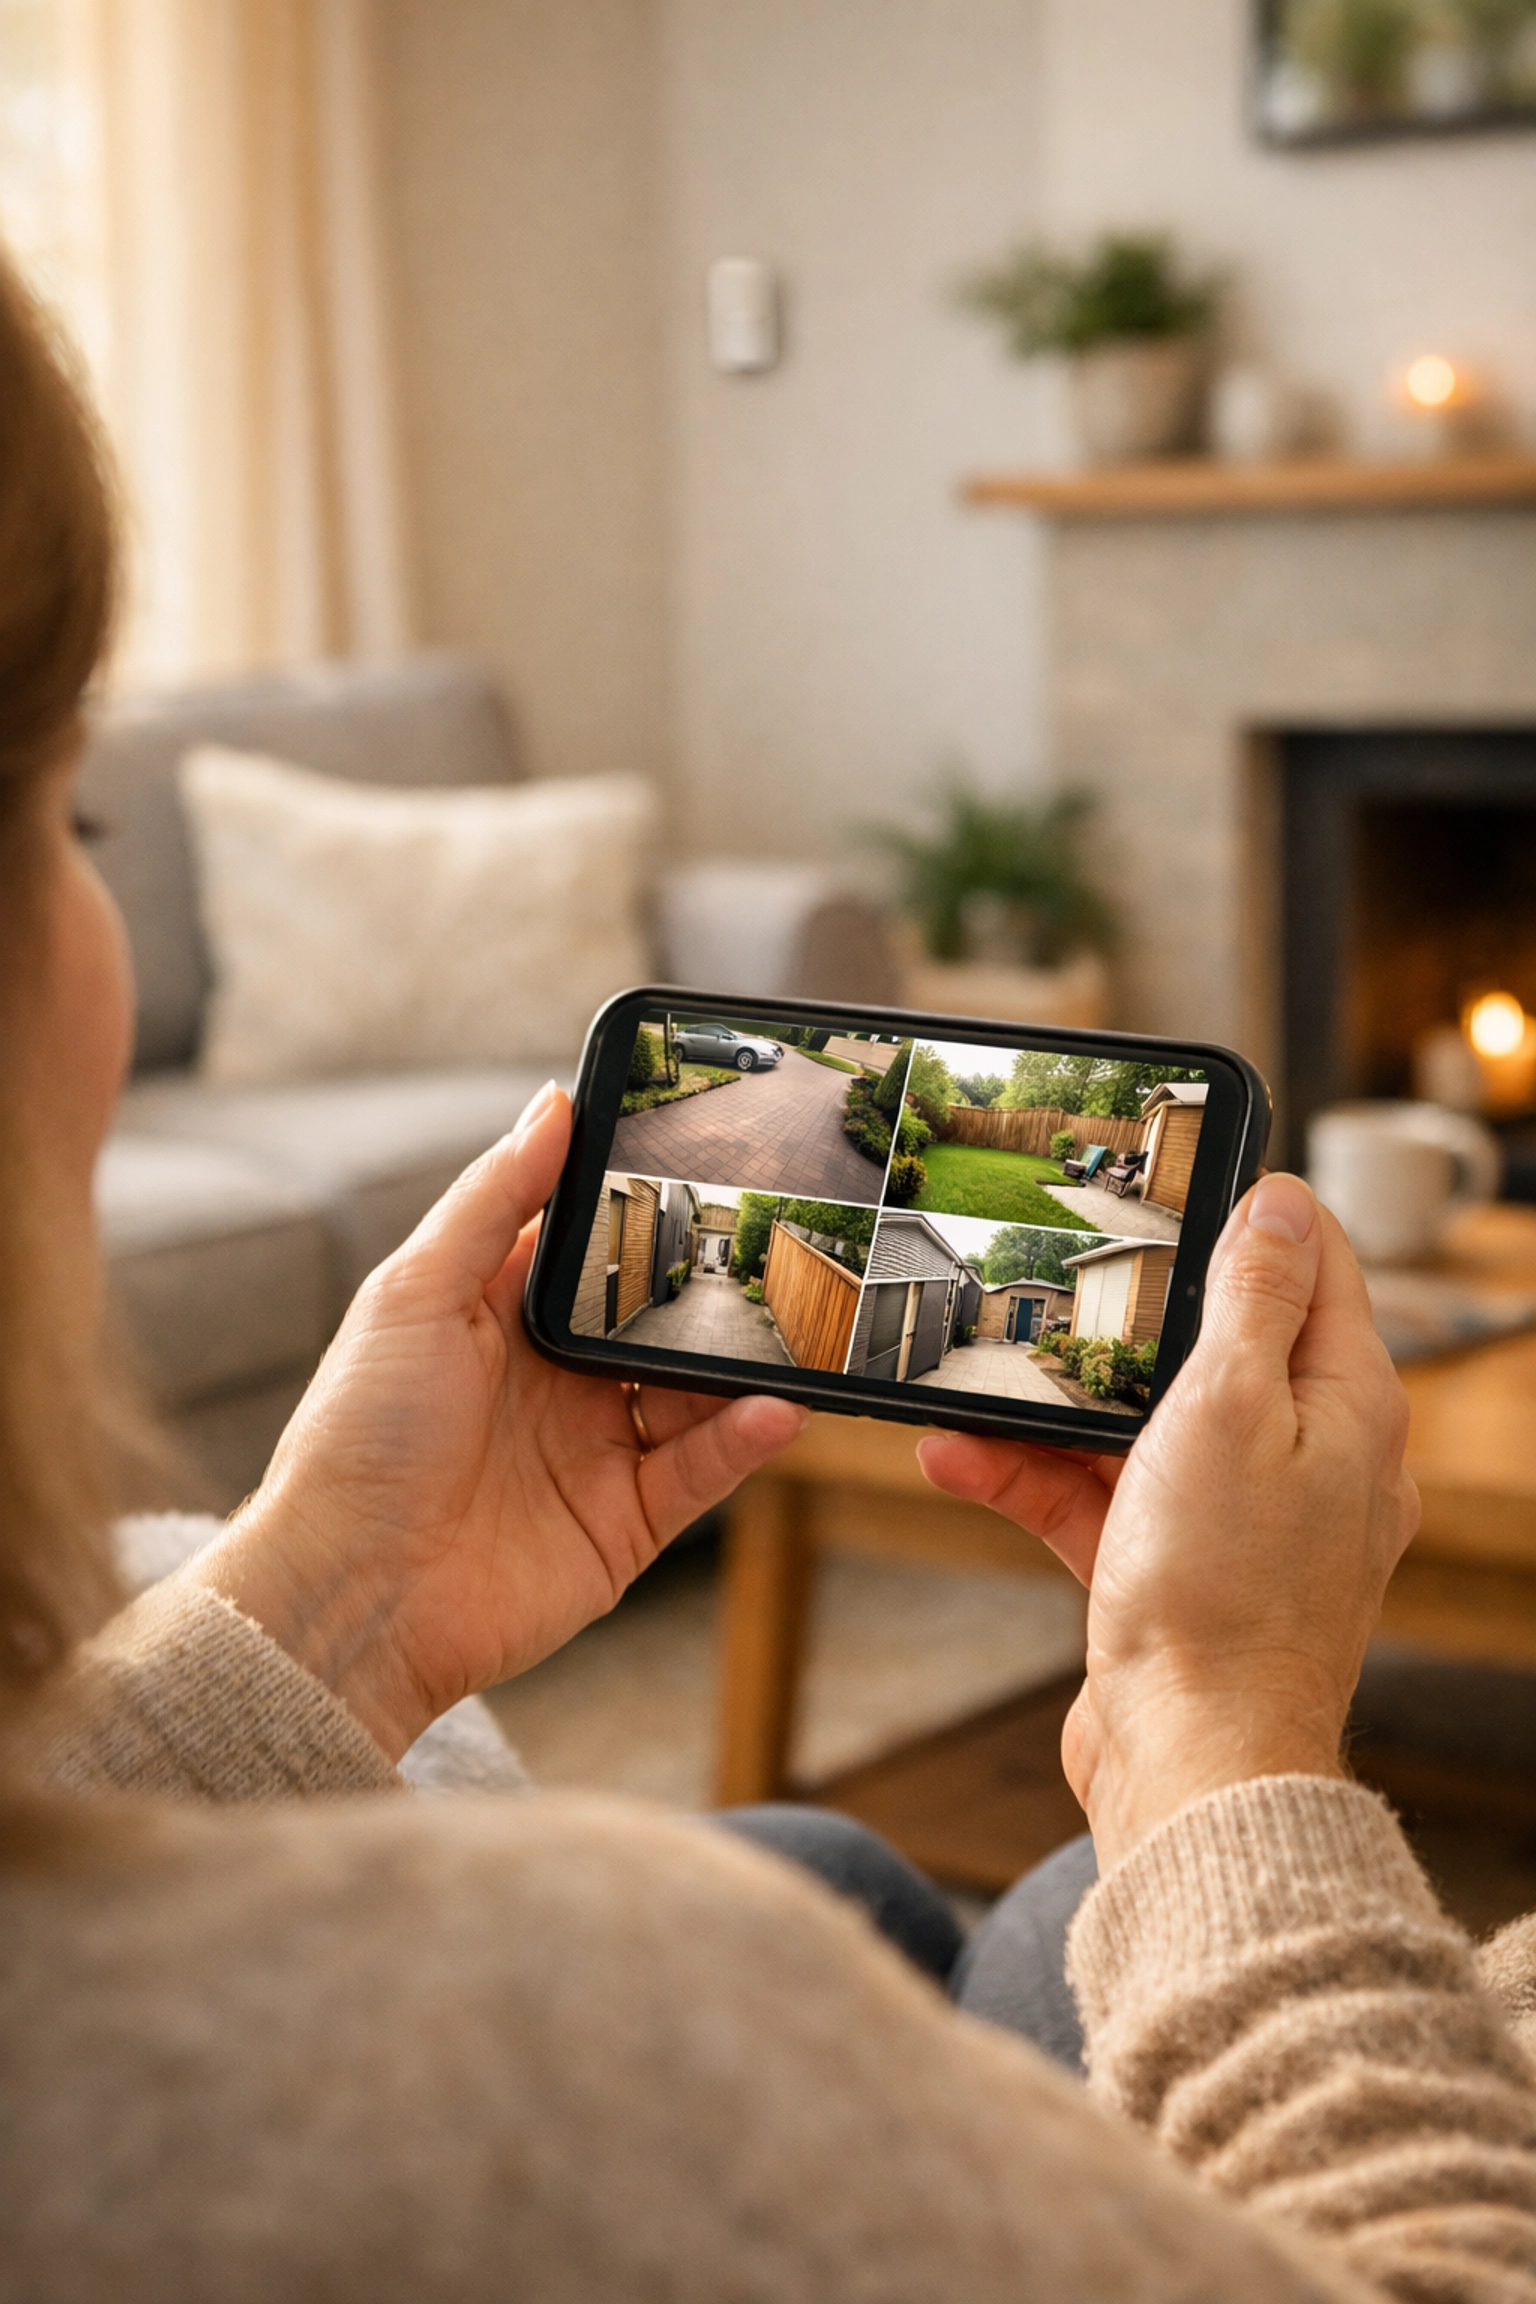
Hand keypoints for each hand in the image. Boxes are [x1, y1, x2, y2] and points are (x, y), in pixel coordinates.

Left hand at [189, 1085, 806, 1759]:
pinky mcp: (625, 1523)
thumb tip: (553, 1103)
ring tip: (800, 1328)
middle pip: (660, 1319)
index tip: (709, 1162)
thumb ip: (494, 1201)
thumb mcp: (415, 1294)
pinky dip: (745, 1438)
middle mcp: (556, 1380)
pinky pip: (703, 1470)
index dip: (645, 1208)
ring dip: (746, 1362)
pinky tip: (774, 1407)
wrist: (351, 1593)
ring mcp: (595, 1452)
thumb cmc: (357, 1438)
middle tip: (780, 1246)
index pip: (596, 1248)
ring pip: (697, 1392)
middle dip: (715, 1288)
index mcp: (503, 1317)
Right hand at [918, 1175, 1418, 1870]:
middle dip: (1120, 1316)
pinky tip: (958, 1461)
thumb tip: (1280, 1202)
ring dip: (1050, 1408)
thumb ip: (1251, 1301)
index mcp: (1345, 1403)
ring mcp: (1238, 1515)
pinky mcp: (1175, 1568)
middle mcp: (1305, 1454)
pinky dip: (1034, 1478)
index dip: (1250, 1211)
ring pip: (1139, 1424)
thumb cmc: (1224, 1594)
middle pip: (1213, 1343)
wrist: (1190, 1764)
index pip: (1314, 1266)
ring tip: (970, 1390)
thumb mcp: (1231, 1409)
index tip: (1178, 1175)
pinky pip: (1100, 1496)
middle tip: (1054, 1273)